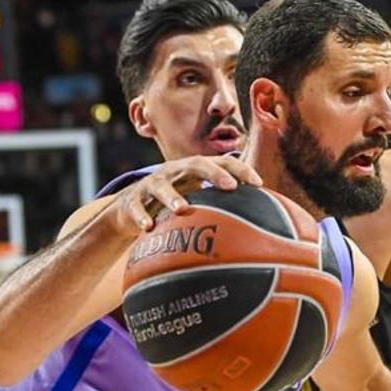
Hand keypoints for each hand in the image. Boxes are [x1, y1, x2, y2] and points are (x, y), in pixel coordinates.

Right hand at [112, 155, 261, 233]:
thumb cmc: (173, 203)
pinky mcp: (132, 201)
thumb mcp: (197, 199)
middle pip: (195, 164)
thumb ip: (223, 204)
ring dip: (172, 197)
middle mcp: (174, 172)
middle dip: (214, 173)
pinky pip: (136, 207)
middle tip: (230, 186)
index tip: (259, 183)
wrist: (129, 208)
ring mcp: (152, 185)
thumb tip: (261, 221)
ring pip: (161, 186)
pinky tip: (148, 228)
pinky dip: (141, 217)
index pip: (221, 162)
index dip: (240, 169)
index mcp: (194, 170)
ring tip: (183, 209)